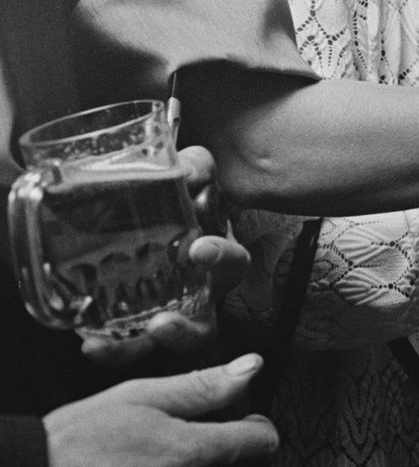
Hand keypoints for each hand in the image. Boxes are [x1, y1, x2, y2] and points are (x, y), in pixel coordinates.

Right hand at [43, 354, 278, 465]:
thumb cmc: (79, 439)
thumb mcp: (140, 396)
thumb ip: (201, 387)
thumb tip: (251, 367)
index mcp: (191, 450)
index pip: (262, 441)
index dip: (255, 425)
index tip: (240, 419)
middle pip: (239, 463)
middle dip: (225, 446)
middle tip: (189, 434)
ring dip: (200, 460)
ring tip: (160, 452)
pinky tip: (149, 462)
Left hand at [82, 147, 247, 367]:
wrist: (143, 210)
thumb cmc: (180, 201)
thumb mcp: (191, 176)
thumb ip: (194, 167)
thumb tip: (188, 170)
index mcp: (217, 261)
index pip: (233, 263)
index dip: (222, 258)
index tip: (200, 250)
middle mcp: (197, 297)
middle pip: (204, 327)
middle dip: (184, 331)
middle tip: (161, 323)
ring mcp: (166, 315)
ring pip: (156, 349)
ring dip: (138, 349)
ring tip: (108, 347)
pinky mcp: (132, 325)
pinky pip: (125, 345)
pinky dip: (107, 348)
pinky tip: (88, 341)